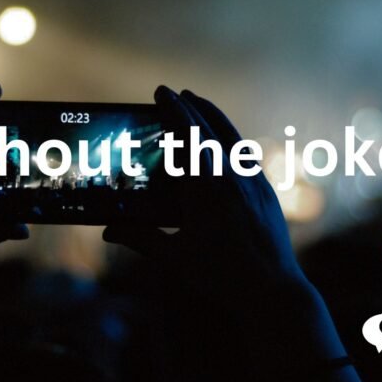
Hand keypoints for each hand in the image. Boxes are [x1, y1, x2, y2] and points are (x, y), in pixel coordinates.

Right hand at [104, 87, 342, 368]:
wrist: (273, 289)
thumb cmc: (221, 275)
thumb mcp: (175, 257)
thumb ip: (141, 238)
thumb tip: (108, 230)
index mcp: (206, 186)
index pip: (188, 135)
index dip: (174, 110)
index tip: (161, 92)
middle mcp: (231, 176)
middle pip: (208, 128)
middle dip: (189, 107)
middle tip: (172, 92)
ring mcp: (252, 181)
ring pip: (230, 137)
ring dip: (212, 116)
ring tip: (197, 102)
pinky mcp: (265, 191)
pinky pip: (245, 154)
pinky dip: (229, 139)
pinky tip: (224, 140)